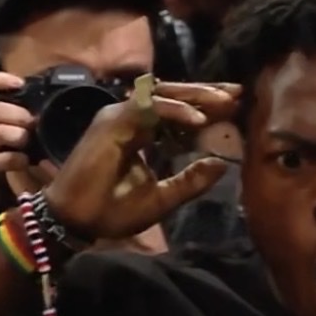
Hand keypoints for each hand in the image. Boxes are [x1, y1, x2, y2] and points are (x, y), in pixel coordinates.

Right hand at [44, 80, 240, 239]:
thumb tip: (222, 164)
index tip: (235, 107)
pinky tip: (199, 120)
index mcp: (140, 132)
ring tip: (226, 102)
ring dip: (196, 96)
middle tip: (239, 92)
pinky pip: (149, 107)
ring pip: (163, 94)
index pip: (175, 110)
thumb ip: (190, 180)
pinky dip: (175, 111)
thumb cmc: (112, 211)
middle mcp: (129, 117)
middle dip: (206, 92)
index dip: (204, 106)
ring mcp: (118, 116)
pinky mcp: (112, 122)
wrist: (77, 222)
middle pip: (172, 94)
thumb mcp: (162, 198)